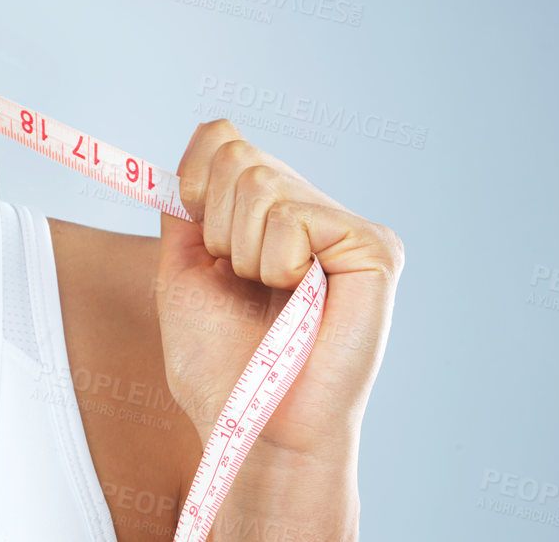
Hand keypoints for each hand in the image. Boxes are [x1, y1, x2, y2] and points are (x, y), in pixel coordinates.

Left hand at [155, 119, 404, 463]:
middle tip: (243, 282)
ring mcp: (349, 228)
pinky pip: (293, 217)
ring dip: (243, 252)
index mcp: (273, 213)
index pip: (222, 136)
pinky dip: (277, 263)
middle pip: (237, 153)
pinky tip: (300, 298)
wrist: (251, 423)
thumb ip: (186, 209)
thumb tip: (193, 151)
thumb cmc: (221, 364)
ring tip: (272, 297)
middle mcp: (316, 211)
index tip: (200, 235)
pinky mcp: (374, 249)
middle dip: (216, 226)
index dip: (193, 178)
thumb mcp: (184, 270)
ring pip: (260, 183)